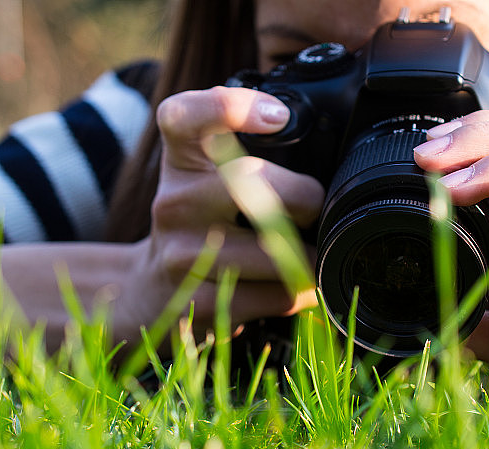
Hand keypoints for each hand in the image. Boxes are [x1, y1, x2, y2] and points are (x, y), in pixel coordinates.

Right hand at [117, 87, 323, 337]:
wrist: (155, 290)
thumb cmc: (203, 224)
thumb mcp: (209, 177)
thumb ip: (248, 151)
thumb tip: (334, 159)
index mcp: (182, 160)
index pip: (185, 117)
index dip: (231, 107)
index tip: (279, 117)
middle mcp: (175, 202)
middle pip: (251, 183)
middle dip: (304, 198)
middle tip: (313, 210)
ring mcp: (183, 254)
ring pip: (276, 250)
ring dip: (311, 254)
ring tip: (307, 252)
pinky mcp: (200, 301)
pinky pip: (278, 294)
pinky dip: (302, 290)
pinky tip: (296, 285)